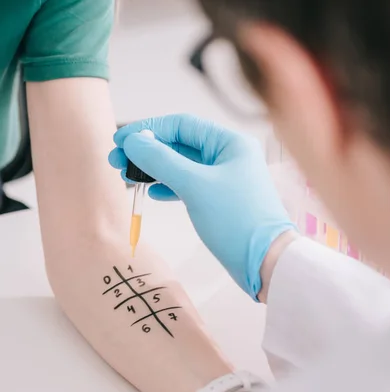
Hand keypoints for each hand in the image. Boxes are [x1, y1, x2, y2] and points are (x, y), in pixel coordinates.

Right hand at [109, 114, 295, 299]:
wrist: (266, 262)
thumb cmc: (237, 220)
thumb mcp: (195, 186)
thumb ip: (161, 160)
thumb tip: (133, 141)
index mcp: (229, 143)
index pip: (181, 125)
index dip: (147, 130)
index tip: (120, 140)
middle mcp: (228, 156)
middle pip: (179, 144)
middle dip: (147, 151)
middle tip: (117, 161)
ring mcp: (225, 179)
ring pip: (182, 166)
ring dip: (155, 169)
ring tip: (127, 175)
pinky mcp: (220, 201)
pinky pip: (189, 185)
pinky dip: (169, 186)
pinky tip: (153, 191)